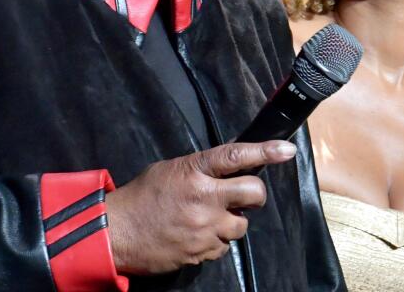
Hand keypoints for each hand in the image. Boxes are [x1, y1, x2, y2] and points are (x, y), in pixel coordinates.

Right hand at [105, 140, 296, 274]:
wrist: (117, 232)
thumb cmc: (142, 196)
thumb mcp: (170, 169)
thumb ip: (201, 167)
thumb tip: (230, 163)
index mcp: (194, 171)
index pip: (236, 156)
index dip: (265, 151)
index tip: (287, 150)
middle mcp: (204, 198)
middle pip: (253, 194)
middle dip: (254, 195)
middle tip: (243, 196)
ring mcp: (205, 228)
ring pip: (241, 225)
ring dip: (231, 221)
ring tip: (209, 218)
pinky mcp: (202, 253)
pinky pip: (223, 247)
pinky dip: (216, 241)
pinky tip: (197, 234)